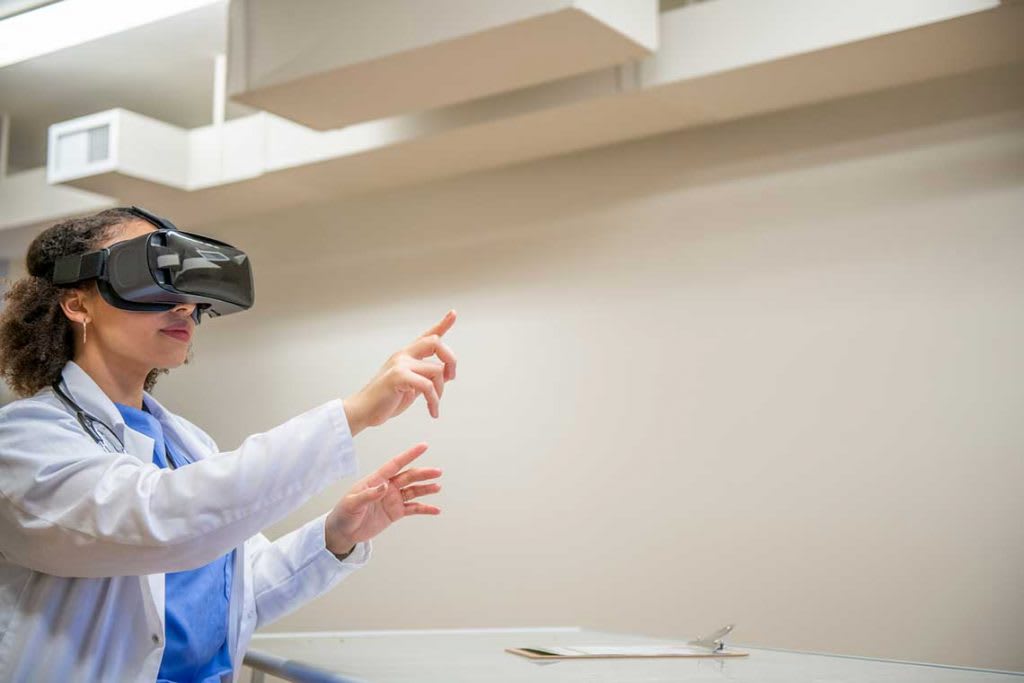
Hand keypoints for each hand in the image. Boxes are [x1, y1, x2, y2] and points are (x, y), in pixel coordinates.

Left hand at [324, 442, 441, 554]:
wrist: (343, 532)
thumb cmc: (344, 514)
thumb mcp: (353, 503)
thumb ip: (369, 495)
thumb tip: (384, 486)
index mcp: (376, 480)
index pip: (395, 465)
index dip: (409, 455)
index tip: (423, 447)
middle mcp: (387, 487)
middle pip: (408, 477)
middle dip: (423, 474)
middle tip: (437, 472)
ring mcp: (392, 499)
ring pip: (413, 491)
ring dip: (426, 489)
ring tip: (437, 487)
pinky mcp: (395, 512)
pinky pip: (413, 509)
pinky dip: (425, 509)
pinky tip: (435, 509)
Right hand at [343, 310, 457, 434]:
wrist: (363, 411)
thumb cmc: (386, 401)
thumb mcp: (412, 387)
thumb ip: (426, 377)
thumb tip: (447, 373)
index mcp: (406, 356)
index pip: (427, 336)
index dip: (442, 324)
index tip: (453, 313)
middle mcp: (403, 355)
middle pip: (436, 343)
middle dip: (451, 360)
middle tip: (451, 378)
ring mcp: (400, 364)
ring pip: (436, 370)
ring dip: (440, 392)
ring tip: (434, 405)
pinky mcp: (398, 376)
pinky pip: (428, 385)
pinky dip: (434, 401)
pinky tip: (433, 411)